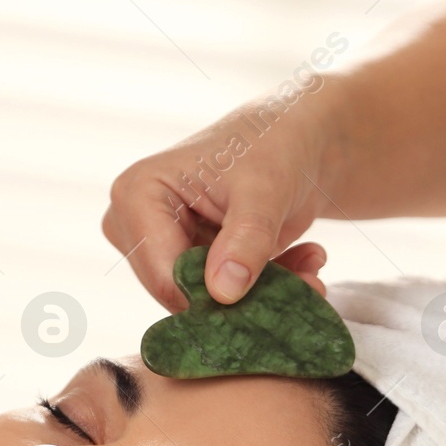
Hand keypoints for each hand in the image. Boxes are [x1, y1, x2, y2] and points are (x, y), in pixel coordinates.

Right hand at [101, 86, 345, 310]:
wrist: (294, 142)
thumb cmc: (273, 147)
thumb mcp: (265, 190)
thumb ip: (246, 239)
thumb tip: (222, 292)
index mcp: (137, 196)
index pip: (164, 275)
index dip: (214, 299)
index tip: (272, 300)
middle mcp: (135, 226)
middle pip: (180, 294)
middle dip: (244, 299)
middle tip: (307, 282)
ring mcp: (158, 248)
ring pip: (204, 303)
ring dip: (260, 296)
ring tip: (309, 270)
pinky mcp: (185, 264)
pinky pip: (220, 299)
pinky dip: (264, 291)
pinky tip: (301, 265)